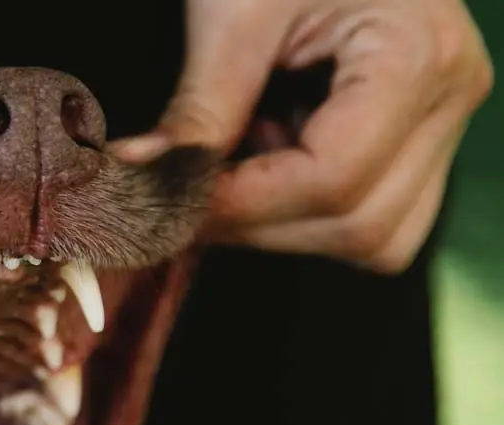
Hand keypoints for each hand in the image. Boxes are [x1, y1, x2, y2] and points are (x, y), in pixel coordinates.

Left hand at [111, 0, 492, 272]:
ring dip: (285, 225)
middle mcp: (449, 97)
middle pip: (361, 225)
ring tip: (232, 168)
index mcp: (416, 55)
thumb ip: (199, 108)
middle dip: (260, 226)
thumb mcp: (233, 13)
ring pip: (374, 236)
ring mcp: (442, 120)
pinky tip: (262, 158)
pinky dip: (304, 208)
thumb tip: (143, 182)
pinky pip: (370, 211)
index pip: (333, 179)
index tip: (171, 200)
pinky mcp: (418, 133)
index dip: (243, 205)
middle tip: (182, 202)